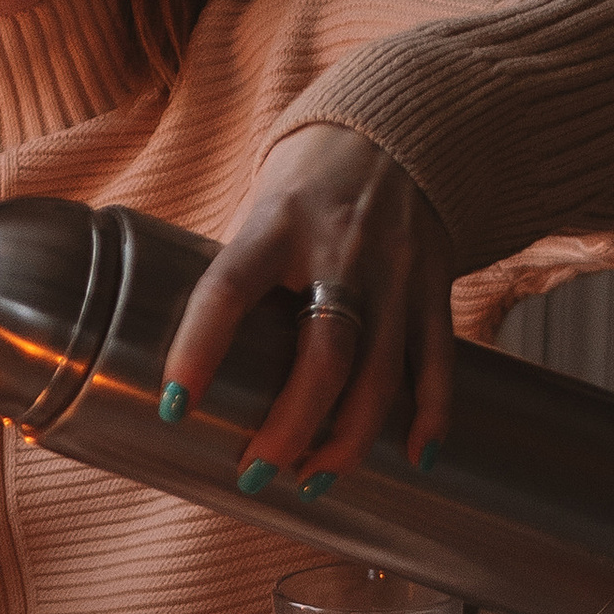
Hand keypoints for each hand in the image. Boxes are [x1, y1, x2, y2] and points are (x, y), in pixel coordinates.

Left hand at [159, 124, 454, 489]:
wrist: (397, 132)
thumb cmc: (307, 185)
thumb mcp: (259, 210)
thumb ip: (238, 278)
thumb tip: (193, 362)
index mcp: (276, 224)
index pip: (228, 290)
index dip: (198, 351)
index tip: (175, 408)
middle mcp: (341, 250)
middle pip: (323, 354)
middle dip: (289, 427)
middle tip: (255, 474)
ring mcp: (395, 272)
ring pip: (380, 373)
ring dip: (347, 440)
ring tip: (314, 481)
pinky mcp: (434, 288)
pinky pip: (438, 362)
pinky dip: (431, 415)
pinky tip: (414, 458)